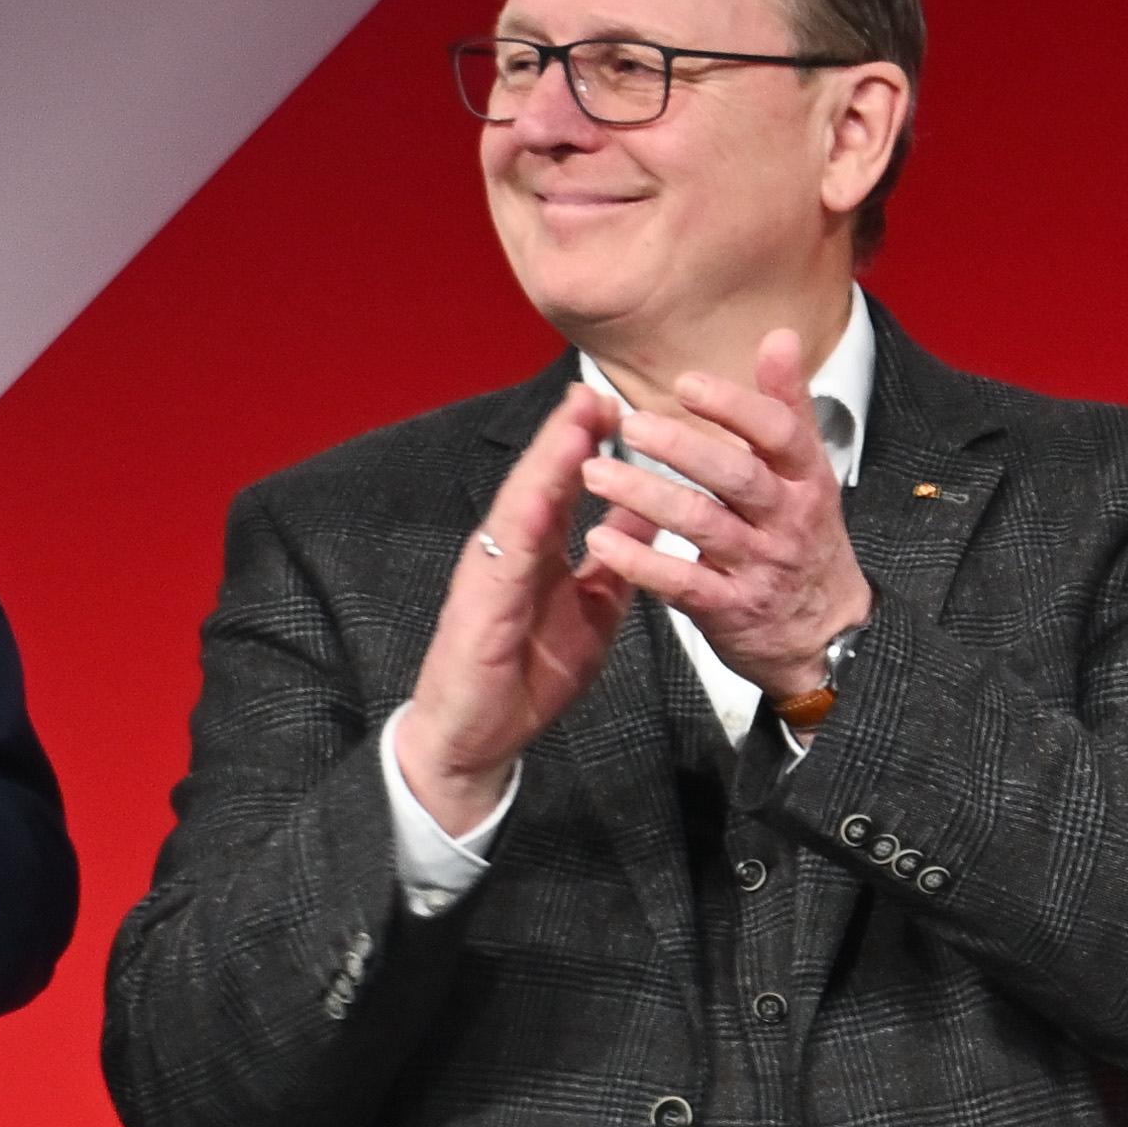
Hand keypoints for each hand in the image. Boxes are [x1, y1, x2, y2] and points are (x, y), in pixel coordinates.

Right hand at [389, 385, 640, 832]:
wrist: (477, 736)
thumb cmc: (528, 673)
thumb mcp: (592, 612)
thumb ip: (616, 564)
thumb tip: (650, 519)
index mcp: (538, 550)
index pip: (565, 486)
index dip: (589, 445)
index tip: (620, 406)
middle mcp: (511, 549)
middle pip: (541, 480)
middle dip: (567, 434)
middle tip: (595, 390)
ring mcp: (491, 570)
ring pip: (522, 503)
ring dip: (548, 461)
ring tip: (575, 419)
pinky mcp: (480, 601)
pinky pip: (506, 554)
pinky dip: (526, 517)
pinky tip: (546, 490)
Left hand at [588, 328, 865, 695]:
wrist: (826, 635)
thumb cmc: (805, 540)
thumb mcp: (808, 473)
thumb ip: (787, 407)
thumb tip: (778, 336)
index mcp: (805, 480)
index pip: (779, 434)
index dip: (735, 407)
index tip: (686, 385)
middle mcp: (786, 520)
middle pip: (737, 478)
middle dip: (683, 449)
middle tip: (631, 426)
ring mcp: (759, 566)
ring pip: (702, 525)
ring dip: (646, 498)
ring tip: (596, 474)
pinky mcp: (730, 608)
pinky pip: (682, 583)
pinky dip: (641, 563)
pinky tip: (603, 542)